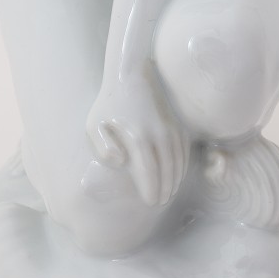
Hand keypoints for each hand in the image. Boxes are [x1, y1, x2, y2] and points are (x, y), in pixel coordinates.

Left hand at [86, 75, 189, 206]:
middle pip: (166, 170)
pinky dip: (182, 165)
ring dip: (175, 179)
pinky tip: (177, 174)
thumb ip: (102, 147)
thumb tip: (120, 162)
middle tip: (160, 202)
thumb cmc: (108, 104)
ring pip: (178, 161)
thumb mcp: (94, 125)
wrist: (131, 75)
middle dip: (164, 189)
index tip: (150, 202)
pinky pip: (184, 150)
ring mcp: (171, 129)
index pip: (149, 172)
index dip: (150, 189)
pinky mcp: (177, 124)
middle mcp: (159, 135)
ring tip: (169, 192)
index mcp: (138, 138)